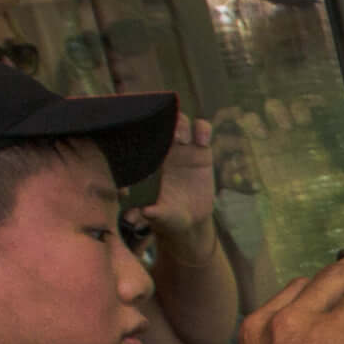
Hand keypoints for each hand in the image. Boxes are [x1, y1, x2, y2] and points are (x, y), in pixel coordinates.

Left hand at [144, 114, 216, 239]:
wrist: (190, 220)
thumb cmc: (170, 217)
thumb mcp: (162, 217)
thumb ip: (154, 214)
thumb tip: (140, 214)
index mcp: (152, 160)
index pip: (146, 136)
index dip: (147, 130)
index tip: (151, 138)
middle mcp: (167, 151)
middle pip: (163, 123)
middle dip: (165, 123)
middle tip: (171, 138)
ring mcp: (186, 149)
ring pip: (182, 122)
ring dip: (182, 124)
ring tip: (184, 140)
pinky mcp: (203, 152)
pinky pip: (203, 132)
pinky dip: (203, 130)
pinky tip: (203, 141)